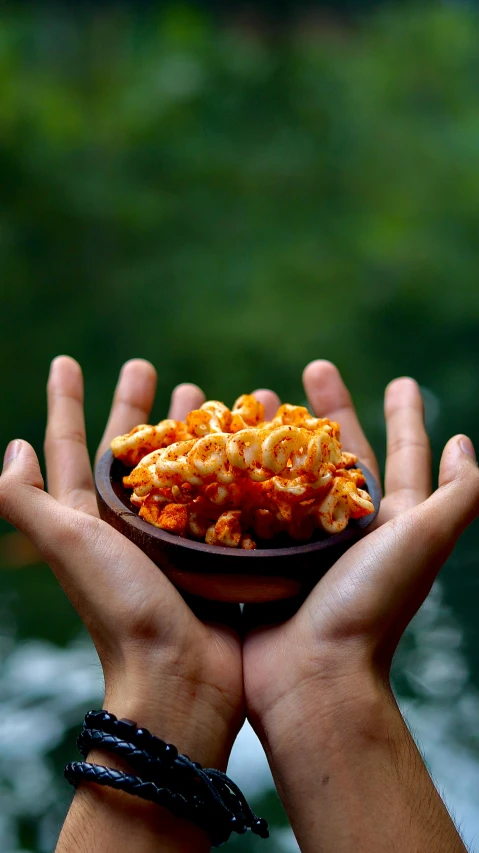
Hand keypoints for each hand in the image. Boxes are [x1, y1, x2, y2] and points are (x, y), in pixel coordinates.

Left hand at [0, 356, 243, 770]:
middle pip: (128, 451)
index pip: (70, 448)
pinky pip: (218, 496)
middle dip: (135, 407)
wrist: (180, 677)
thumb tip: (11, 450)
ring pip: (177, 468)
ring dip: (186, 430)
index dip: (64, 404)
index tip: (66, 361)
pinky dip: (228, 467)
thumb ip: (29, 502)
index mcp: (88, 518)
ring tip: (207, 397)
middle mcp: (126, 525)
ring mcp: (171, 538)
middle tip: (148, 367)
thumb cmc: (121, 607)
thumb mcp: (68, 547)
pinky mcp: (209, 552)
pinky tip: (247, 447)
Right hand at [241, 361, 476, 852]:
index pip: (403, 456)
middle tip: (308, 372)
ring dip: (278, 436)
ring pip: (290, 473)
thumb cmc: (368, 606)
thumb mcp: (422, 543)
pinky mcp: (263, 560)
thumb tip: (465, 445)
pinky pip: (252, 506)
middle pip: (340, 456)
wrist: (311, 678)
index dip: (405, 417)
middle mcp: (347, 530)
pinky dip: (241, 477)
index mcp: (389, 523)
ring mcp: (302, 544)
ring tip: (256, 403)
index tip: (398, 381)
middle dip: (329, 412)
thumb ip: (455, 497)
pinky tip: (223, 452)